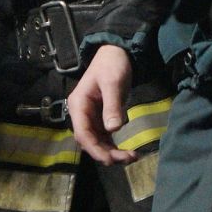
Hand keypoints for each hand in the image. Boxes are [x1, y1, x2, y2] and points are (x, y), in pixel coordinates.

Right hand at [67, 44, 135, 165]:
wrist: (118, 52)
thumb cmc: (112, 65)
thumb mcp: (113, 83)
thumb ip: (112, 106)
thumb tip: (113, 130)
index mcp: (79, 104)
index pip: (82, 133)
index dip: (94, 148)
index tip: (109, 159)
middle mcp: (82, 113)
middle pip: (90, 141)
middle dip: (106, 153)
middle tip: (127, 159)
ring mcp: (91, 117)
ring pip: (98, 142)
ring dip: (112, 152)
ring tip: (132, 157)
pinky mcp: (101, 118)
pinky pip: (105, 137)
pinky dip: (114, 146)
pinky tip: (128, 152)